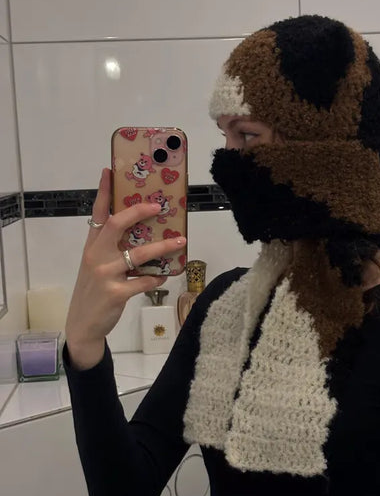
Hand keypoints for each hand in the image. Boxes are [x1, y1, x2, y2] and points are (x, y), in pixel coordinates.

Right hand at [65, 168, 186, 351]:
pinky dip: (157, 277)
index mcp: (92, 245)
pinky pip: (143, 280)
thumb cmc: (94, 291)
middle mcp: (96, 255)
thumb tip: (141, 233)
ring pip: (138, 253)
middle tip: (159, 206)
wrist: (83, 324)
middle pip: (117, 224)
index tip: (108, 171)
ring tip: (180, 241)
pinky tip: (164, 276)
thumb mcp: (96, 265)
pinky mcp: (116, 293)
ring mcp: (105, 274)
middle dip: (139, 212)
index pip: (97, 214)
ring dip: (162, 246)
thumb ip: (111, 248)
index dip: (103, 192)